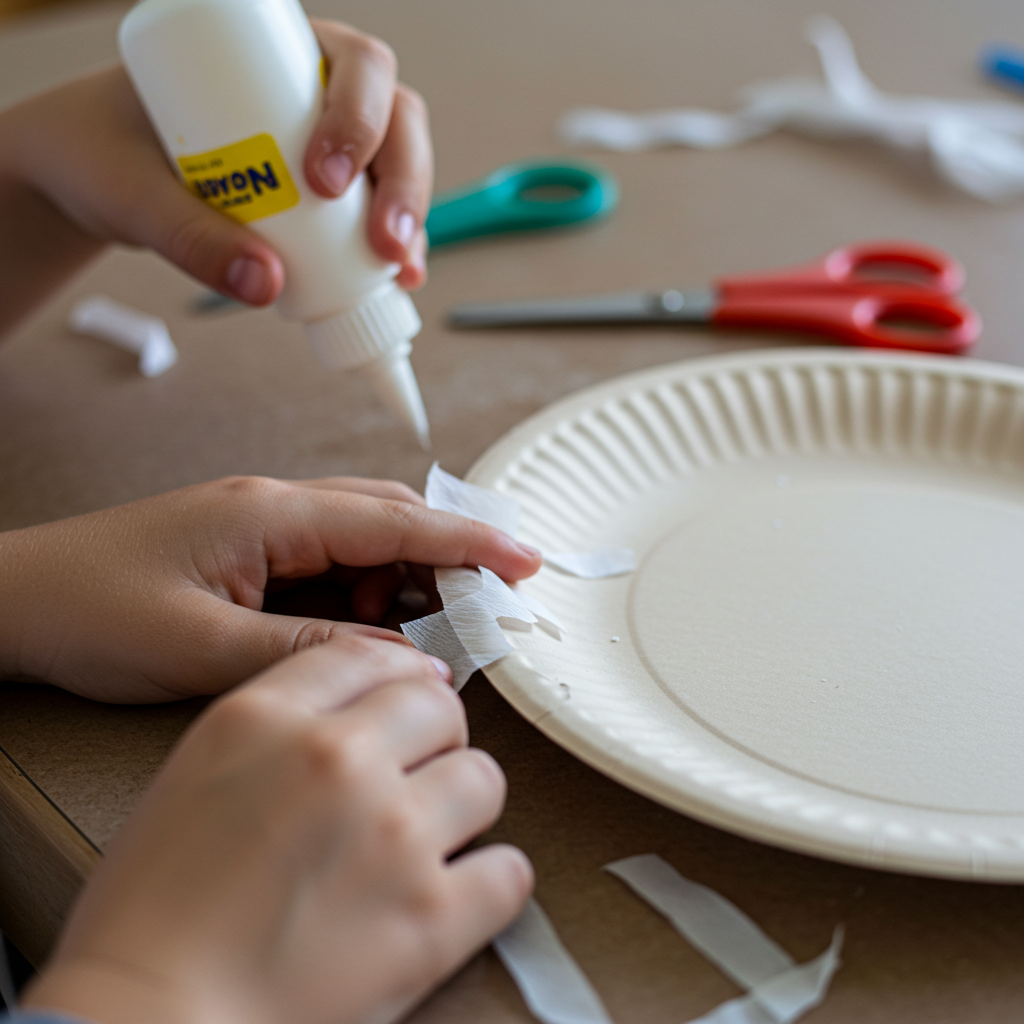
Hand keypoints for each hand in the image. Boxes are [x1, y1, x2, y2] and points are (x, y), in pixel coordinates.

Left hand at [0, 20, 430, 334]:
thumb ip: (187, 236)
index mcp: (275, 52)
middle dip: (402, 178)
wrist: (89, 175)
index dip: (360, 114)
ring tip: (398, 270)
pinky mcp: (329, 194)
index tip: (325, 180)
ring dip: (409, 215)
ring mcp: (329, 142)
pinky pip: (379, 211)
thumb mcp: (131, 192)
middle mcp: (316, 90)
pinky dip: (397, 245)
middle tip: (381, 242)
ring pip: (399, 163)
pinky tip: (400, 279)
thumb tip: (267, 286)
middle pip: (396, 116)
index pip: (354, 62)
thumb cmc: (104, 155)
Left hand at [0, 475, 540, 702]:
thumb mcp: (202, 647)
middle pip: (392, 520)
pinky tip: (374, 636)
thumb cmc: (87, 610)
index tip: (524, 560)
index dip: (469, 540)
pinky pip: (332, 569)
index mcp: (270, 513)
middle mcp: (276, 509)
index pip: (395, 520)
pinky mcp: (253, 556)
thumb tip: (404, 666)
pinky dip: (367, 600)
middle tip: (495, 606)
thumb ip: (310, 654)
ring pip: (367, 543)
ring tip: (438, 633)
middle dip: (451, 558)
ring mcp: (265, 529)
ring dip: (409, 583)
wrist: (13, 601)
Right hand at [22, 637, 532, 1023]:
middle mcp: (337, 758)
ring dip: (462, 806)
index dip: (397, 680)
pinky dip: (488, 884)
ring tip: (428, 841)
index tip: (408, 704)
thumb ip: (278, 721)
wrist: (148, 1017)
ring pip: (484, 777)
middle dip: (435, 738)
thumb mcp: (197, 772)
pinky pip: (509, 870)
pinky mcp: (432, 916)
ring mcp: (393, 834)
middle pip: (440, 706)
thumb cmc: (153, 909)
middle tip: (415, 777)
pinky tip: (455, 896)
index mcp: (265, 717)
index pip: (372, 656)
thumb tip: (365, 708)